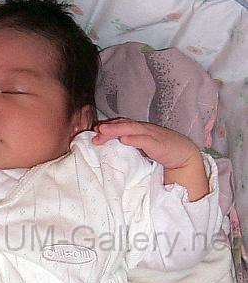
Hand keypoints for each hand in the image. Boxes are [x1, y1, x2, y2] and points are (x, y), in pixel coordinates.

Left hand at [92, 119, 208, 200]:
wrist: (186, 157)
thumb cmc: (164, 153)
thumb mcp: (144, 148)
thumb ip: (132, 145)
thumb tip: (115, 146)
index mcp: (142, 130)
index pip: (123, 125)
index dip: (110, 126)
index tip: (95, 131)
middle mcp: (146, 129)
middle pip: (125, 125)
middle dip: (109, 127)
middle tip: (95, 130)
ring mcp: (153, 135)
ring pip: (132, 129)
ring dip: (117, 129)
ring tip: (103, 131)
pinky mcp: (160, 144)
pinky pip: (145, 140)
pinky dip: (134, 139)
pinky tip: (124, 140)